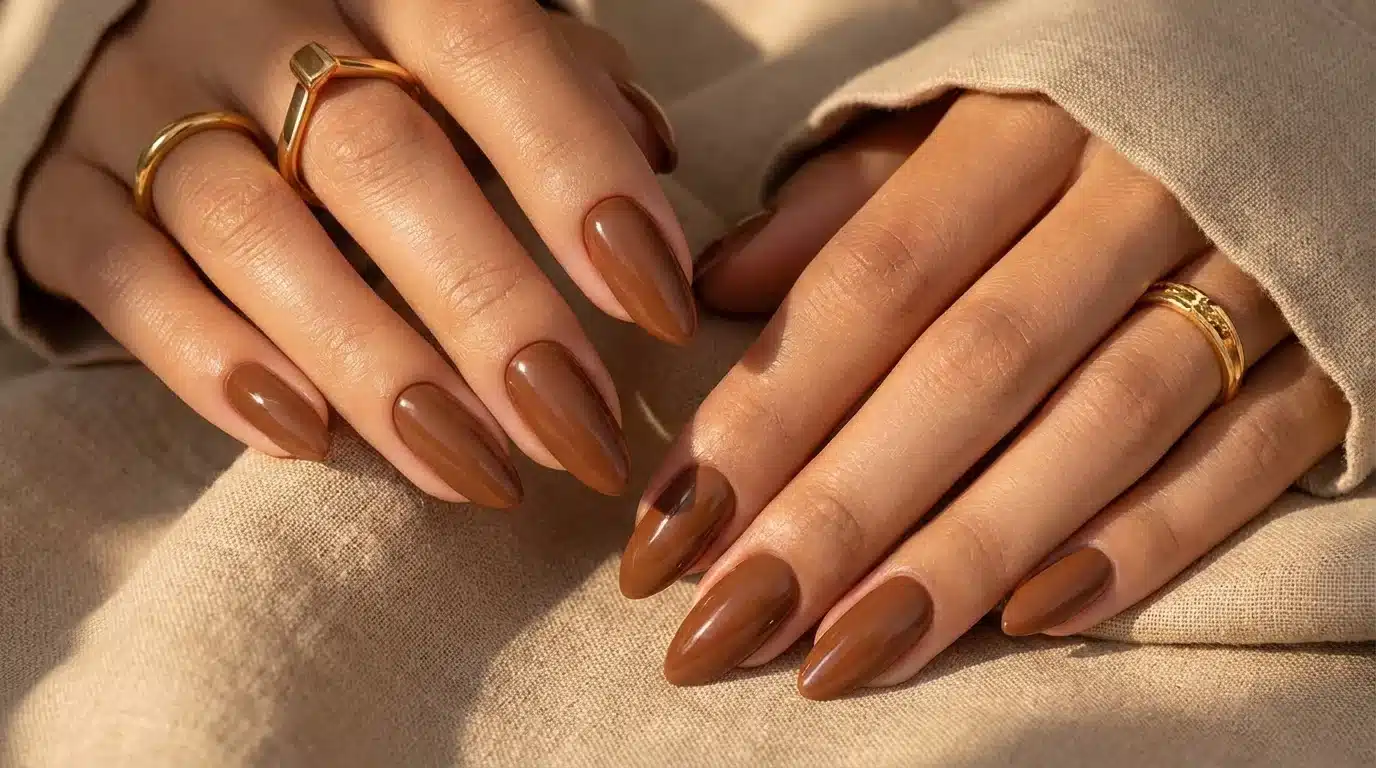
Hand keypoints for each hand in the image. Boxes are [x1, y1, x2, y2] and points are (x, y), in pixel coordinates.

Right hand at [14, 1, 690, 507]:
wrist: (154, 38)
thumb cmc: (357, 51)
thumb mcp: (458, 44)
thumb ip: (553, 82)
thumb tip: (652, 151)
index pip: (491, 50)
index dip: (579, 175)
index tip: (659, 305)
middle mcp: (253, 17)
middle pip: (376, 159)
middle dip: (489, 309)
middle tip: (579, 433)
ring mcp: (142, 98)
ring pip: (254, 230)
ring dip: (376, 368)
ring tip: (478, 472)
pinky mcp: (62, 189)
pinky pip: (122, 277)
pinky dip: (210, 363)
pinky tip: (304, 439)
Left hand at [619, 93, 1347, 696]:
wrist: (1313, 81)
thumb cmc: (1094, 112)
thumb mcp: (965, 116)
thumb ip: (848, 198)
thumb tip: (716, 289)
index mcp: (1026, 125)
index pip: (869, 283)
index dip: (766, 412)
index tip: (669, 529)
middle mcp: (1134, 194)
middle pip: (967, 369)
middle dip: (838, 511)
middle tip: (725, 625)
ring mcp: (1248, 274)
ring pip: (1096, 428)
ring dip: (963, 552)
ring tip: (842, 655)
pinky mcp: (1329, 352)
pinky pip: (1240, 461)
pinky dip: (1144, 542)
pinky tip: (1032, 621)